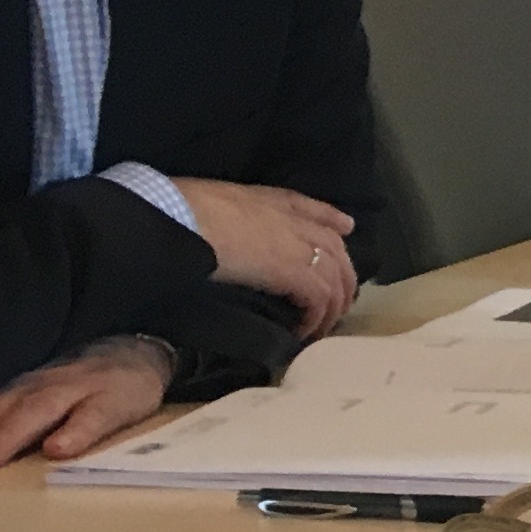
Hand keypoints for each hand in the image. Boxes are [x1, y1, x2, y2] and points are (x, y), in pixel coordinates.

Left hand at [0, 336, 172, 474]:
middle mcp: (38, 388)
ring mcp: (77, 391)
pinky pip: (95, 416)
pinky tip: (59, 451)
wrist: (140, 353)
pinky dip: (77, 431)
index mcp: (15, 394)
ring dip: (6, 436)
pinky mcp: (115, 399)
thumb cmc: (76, 390)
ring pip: (36, 412)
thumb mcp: (28, 404)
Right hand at [178, 177, 358, 335]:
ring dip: (331, 307)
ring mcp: (301, 247)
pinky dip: (314, 318)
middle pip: (336, 251)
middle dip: (342, 278)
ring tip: (321, 328)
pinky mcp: (297, 273)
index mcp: (275, 200)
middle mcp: (296, 222)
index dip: (332, 220)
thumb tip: (224, 229)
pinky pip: (319, 300)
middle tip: (338, 303)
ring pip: (335, 279)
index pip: (314, 209)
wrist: (184, 218)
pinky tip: (302, 331)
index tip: (345, 228)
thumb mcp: (216, 199)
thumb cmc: (185, 208)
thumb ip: (233, 212)